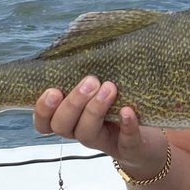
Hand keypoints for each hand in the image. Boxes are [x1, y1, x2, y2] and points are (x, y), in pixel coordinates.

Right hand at [33, 77, 167, 179]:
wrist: (147, 141)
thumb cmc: (116, 107)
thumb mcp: (98, 92)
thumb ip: (85, 76)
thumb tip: (78, 41)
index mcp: (70, 119)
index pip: (44, 122)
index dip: (43, 110)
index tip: (52, 91)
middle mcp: (82, 132)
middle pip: (63, 126)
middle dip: (72, 103)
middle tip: (89, 81)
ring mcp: (104, 142)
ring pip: (87, 133)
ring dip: (94, 109)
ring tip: (109, 87)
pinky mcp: (129, 148)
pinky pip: (126, 141)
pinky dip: (126, 125)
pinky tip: (127, 110)